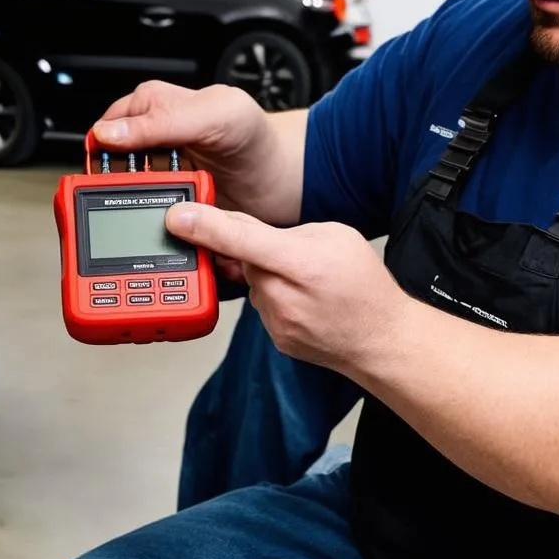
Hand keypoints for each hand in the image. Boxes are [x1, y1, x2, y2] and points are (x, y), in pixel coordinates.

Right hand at [91, 80, 293, 221]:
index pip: (106, 129)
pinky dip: (156, 222)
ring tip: (162, 209)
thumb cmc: (255, 135)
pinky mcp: (169, 199)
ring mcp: (158, 171)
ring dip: (139, 208)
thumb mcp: (212, 116)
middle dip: (118, 186)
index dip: (102, 154)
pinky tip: (171, 221)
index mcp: (150, 106)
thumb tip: (109, 133)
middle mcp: (149, 138)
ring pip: (126, 194)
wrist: (280, 178)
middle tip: (141, 197)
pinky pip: (148, 214)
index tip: (111, 175)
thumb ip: (162, 122)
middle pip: (109, 165)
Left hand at [166, 201, 407, 373]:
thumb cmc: (365, 286)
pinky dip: (275, 295)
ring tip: (308, 282)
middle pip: (243, 258)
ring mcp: (276, 320)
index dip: (203, 226)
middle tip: (287, 249)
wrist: (383, 340)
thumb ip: (284, 230)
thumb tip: (244, 229)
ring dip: (268, 273)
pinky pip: (262, 302)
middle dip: (254, 247)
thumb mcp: (335, 235)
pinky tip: (304, 300)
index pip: (239, 240)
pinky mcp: (275, 336)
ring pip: (253, 281)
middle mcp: (281, 295)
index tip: (175, 217)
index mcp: (298, 263)